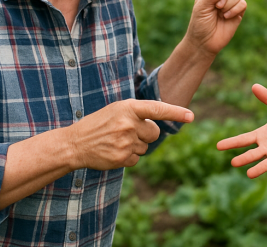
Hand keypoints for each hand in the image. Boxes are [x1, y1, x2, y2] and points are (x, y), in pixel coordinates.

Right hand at [68, 99, 193, 169]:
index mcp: (128, 108)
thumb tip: (158, 124)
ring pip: (145, 147)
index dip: (175, 112)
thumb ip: (137, 113)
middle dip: (146, 134)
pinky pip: (137, 159)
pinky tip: (114, 151)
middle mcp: (129, 124)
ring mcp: (126, 142)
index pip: (157, 109)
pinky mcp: (122, 158)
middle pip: (154, 133)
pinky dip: (128, 157)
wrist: (75, 144)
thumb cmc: (98, 124)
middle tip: (127, 132)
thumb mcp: (116, 110)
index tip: (191, 116)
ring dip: (135, 146)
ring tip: (116, 141)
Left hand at [186, 0, 246, 55]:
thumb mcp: (201, 6)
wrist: (205, 41)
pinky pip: (242, 3)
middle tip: (215, 7)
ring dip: (227, 4)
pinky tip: (226, 18)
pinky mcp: (238, 11)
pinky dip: (234, 10)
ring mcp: (230, 1)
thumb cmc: (199, 23)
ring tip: (219, 14)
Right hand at [217, 84, 266, 182]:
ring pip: (266, 164)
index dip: (232, 143)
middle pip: (253, 154)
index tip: (218, 146)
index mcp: (263, 135)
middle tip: (233, 163)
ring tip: (249, 174)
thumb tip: (254, 85)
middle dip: (244, 158)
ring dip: (258, 169)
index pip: (244, 139)